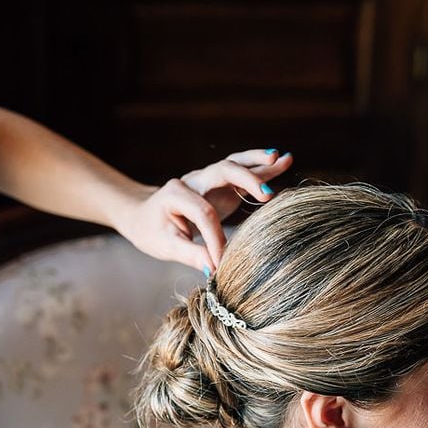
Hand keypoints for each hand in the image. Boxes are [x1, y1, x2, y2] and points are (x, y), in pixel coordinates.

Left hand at [114, 149, 292, 271]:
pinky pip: (243, 173)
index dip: (215, 238)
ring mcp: (209, 179)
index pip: (203, 213)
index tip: (221, 262)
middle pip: (223, 172)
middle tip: (268, 195)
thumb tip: (214, 269)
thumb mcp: (165, 246)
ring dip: (259, 163)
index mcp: (176, 193)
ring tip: (281, 158)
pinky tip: (283, 161)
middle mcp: (194, 180)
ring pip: (235, 164)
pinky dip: (262, 168)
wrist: (144, 214)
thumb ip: (190, 255)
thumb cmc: (153, 231)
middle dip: (246, 181)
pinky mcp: (222, 185)